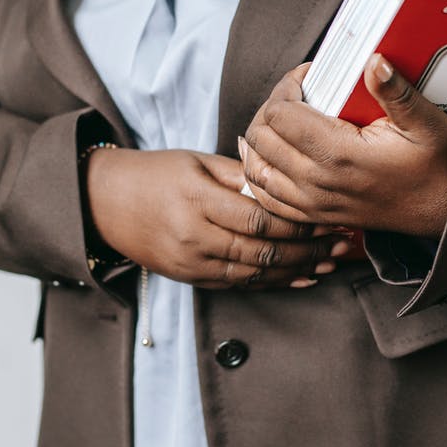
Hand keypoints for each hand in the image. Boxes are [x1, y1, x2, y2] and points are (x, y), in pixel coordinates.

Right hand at [85, 148, 350, 288]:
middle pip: (262, 251)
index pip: (259, 218)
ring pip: (255, 273)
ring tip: (330, 263)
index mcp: (197, 200)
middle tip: (341, 245)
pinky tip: (301, 279)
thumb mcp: (197, 162)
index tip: (328, 216)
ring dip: (297, 271)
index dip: (298, 223)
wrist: (105, 204)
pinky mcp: (190, 278)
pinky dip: (273, 283)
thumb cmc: (156, 174)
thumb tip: (285, 180)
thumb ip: (241, 174)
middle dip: (307, 250)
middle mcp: (194, 236)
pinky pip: (239, 284)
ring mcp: (191, 262)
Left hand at [240, 54, 446, 237]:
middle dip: (270, 107)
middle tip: (295, 94)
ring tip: (282, 119)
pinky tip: (271, 154)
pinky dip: (261, 171)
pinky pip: (265, 196)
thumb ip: (395, 91)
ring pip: (256, 167)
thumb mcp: (425, 121)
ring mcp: (311, 203)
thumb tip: (374, 60)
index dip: (287, 86)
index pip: (279, 114)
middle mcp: (317, 182)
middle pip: (260, 137)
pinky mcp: (312, 216)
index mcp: (339, 154)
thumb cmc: (435, 163)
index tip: (308, 76)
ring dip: (261, 139)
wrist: (442, 209)